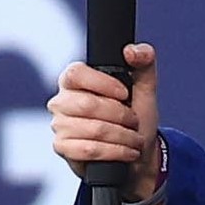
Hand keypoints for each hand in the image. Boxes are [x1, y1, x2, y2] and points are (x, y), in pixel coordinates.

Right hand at [49, 46, 159, 190]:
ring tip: (135, 139)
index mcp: (74, 80)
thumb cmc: (136, 117)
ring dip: (122, 136)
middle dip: (120, 116)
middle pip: (87, 105)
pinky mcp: (63, 148)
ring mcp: (59, 126)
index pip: (76, 73)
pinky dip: (115, 151)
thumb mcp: (144, 87)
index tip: (125, 94)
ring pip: (93, 130)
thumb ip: (144, 62)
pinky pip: (89, 150)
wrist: (138, 153)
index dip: (103, 84)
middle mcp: (61, 101)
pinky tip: (128, 152)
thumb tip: (131, 51)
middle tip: (134, 121)